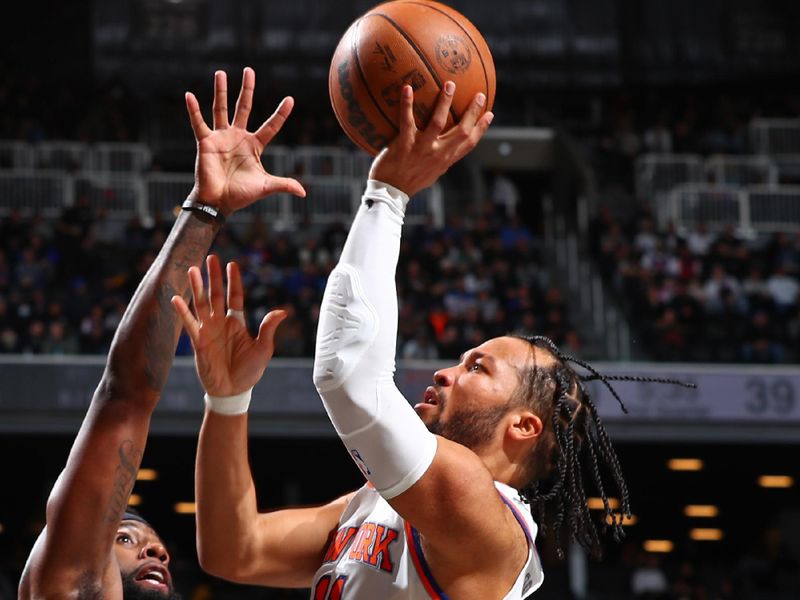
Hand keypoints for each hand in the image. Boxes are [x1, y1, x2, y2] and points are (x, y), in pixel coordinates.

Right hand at [171, 255, 286, 396]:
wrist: (234, 391)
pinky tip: (176, 298)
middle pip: (215, 295)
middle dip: (213, 277)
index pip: (234, 296)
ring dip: (196, 287)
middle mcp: (220, 323)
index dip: (233, 281)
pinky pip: (189, 324)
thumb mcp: (263, 348)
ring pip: (201, 304)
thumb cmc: (249, 371)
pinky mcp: (198, 342)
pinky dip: (182, 311)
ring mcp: (208, 330)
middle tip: (211, 258)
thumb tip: (283, 311)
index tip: (232, 264)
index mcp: (236, 322)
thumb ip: (268, 328)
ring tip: (192, 270)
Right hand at [185, 67, 305, 214]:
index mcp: (254, 145)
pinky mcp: (205, 142)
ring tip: (221, 72)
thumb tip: (303, 192)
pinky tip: (189, 95)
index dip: (281, 114)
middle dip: (247, 89)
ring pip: (221, 108)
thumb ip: (284, 184)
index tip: (290, 99)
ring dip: (221, 91)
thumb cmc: (241, 194)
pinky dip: (193, 110)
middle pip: (244, 107)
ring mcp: (221, 137)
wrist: (218, 202)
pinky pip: (198, 123)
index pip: (271, 126)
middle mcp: (238, 137)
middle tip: (249, 71)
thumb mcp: (266, 186)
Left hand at [369, 81, 492, 197]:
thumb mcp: (431, 173)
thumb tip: (447, 148)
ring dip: (445, 102)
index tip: (490, 114)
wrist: (390, 192)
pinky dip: (407, 104)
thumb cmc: (409, 180)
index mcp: (446, 160)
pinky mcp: (404, 145)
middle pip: (461, 131)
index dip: (481, 129)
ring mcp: (422, 149)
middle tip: (480, 95)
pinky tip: (407, 88)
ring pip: (438, 122)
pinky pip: (407, 121)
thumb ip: (440, 159)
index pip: (469, 143)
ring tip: (450, 85)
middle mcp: (438, 154)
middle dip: (472, 112)